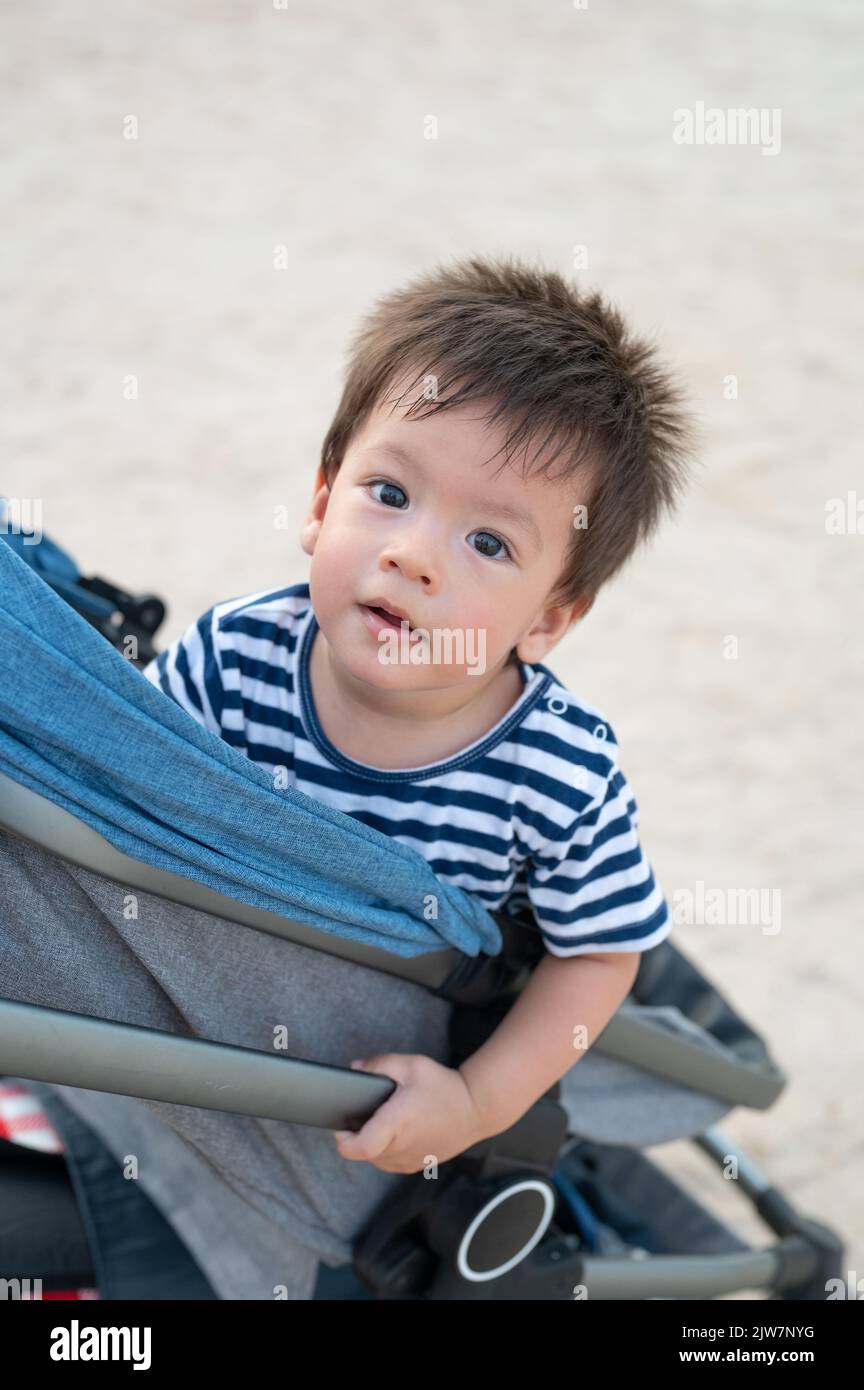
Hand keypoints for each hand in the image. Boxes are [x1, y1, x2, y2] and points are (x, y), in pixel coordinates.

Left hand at [333, 1052, 485, 1173]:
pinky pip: (392, 1163)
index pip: (359, 1148)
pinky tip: (399, 1132)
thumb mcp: (411, 1065)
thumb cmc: (444, 1086)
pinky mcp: (418, 1165)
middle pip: (364, 1153)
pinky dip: (388, 1150)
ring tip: (385, 1122)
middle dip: (360, 1135)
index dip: (344, 1140)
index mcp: (396, 1123)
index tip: (343, 1126)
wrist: (476, 1109)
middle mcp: (401, 1147)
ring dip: (374, 1144)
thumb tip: (356, 1070)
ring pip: (377, 1160)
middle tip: (369, 1114)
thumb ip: (380, 1064)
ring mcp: (410, 1160)